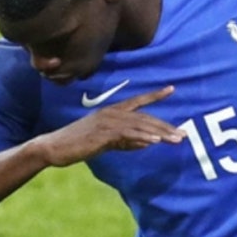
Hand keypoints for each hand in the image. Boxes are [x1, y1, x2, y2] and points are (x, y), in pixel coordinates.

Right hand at [35, 86, 184, 166]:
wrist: (54, 147)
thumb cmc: (78, 144)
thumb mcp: (106, 142)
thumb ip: (126, 142)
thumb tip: (147, 143)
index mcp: (112, 112)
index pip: (138, 101)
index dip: (155, 95)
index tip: (171, 89)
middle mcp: (112, 113)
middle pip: (144, 117)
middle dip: (165, 126)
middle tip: (183, 134)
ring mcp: (107, 122)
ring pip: (140, 125)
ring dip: (160, 133)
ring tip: (176, 140)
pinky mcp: (103, 133)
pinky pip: (127, 134)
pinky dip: (142, 137)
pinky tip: (155, 141)